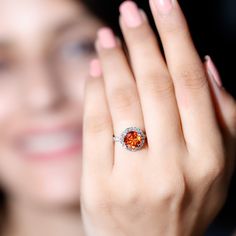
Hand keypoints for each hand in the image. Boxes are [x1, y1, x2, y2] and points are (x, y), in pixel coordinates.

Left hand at [80, 0, 235, 234]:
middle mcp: (173, 166)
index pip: (189, 82)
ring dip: (114, 60)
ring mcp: (134, 178)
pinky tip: (95, 70)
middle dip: (141, 40)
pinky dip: (94, 92)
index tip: (162, 6)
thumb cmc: (183, 201)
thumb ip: (220, 114)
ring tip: (107, 36)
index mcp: (208, 158)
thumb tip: (204, 63)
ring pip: (122, 101)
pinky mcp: (100, 186)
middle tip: (130, 11)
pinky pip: (94, 127)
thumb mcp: (219, 165)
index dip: (176, 36)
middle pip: (154, 85)